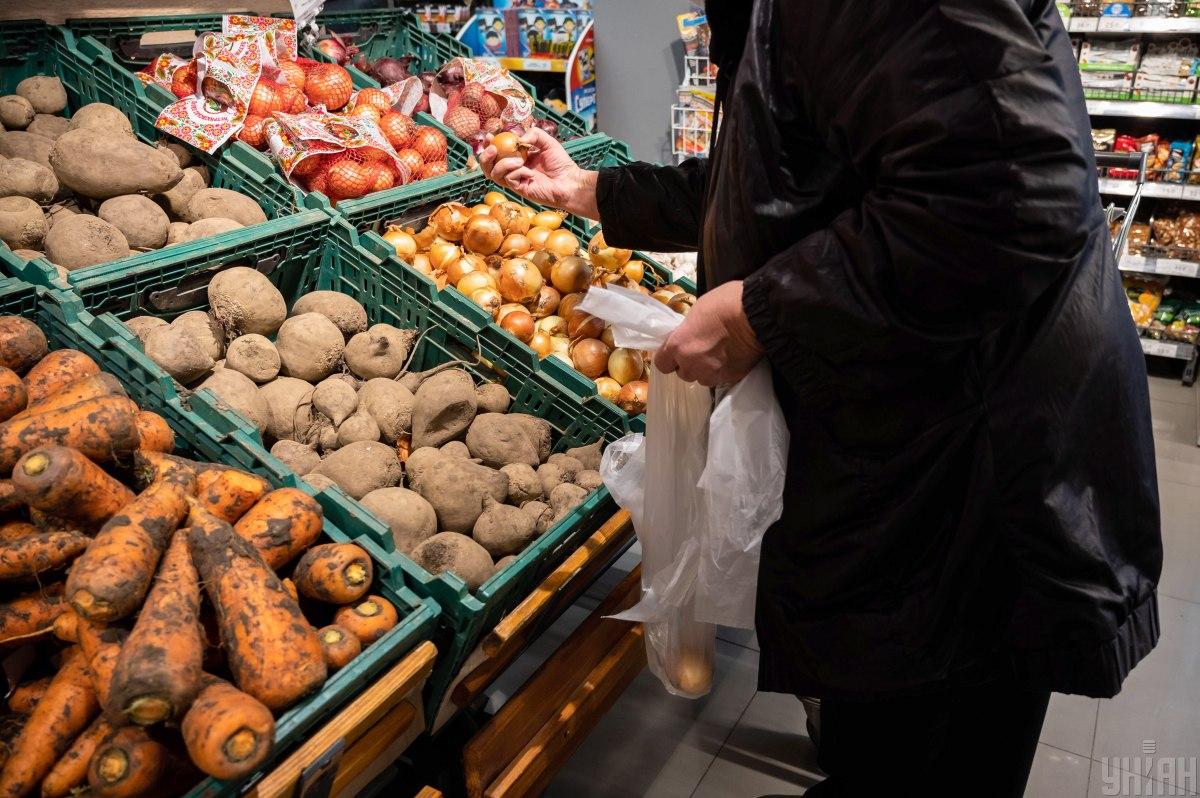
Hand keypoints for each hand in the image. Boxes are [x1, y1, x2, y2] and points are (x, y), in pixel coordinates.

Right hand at [478, 128, 598, 218]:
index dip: (489, 145)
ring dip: (503, 164)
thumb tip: (518, 139)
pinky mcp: (519, 190)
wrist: (569, 182)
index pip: (497, 152)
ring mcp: (516, 181)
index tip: (489, 136)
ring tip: (519, 160)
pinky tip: (530, 173)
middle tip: (493, 149)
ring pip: (494, 174)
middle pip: (488, 166)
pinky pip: (509, 180)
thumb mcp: (547, 142)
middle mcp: (514, 169)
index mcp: (517, 157)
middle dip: (486, 157)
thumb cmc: (560, 163)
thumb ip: (533, 134)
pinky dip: (518, 173)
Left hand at [656, 281, 763, 386]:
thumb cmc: (725, 303)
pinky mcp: (731, 378)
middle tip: (701, 350)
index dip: (669, 358)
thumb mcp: (697, 310)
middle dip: (689, 364)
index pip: (662, 364)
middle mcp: (692, 365)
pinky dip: (723, 371)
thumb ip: (687, 329)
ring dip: (706, 370)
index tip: (676, 351)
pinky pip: (721, 378)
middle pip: (683, 373)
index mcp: (678, 345)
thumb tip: (688, 334)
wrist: (757, 314)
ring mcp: (712, 374)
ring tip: (718, 355)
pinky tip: (731, 358)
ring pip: (702, 378)